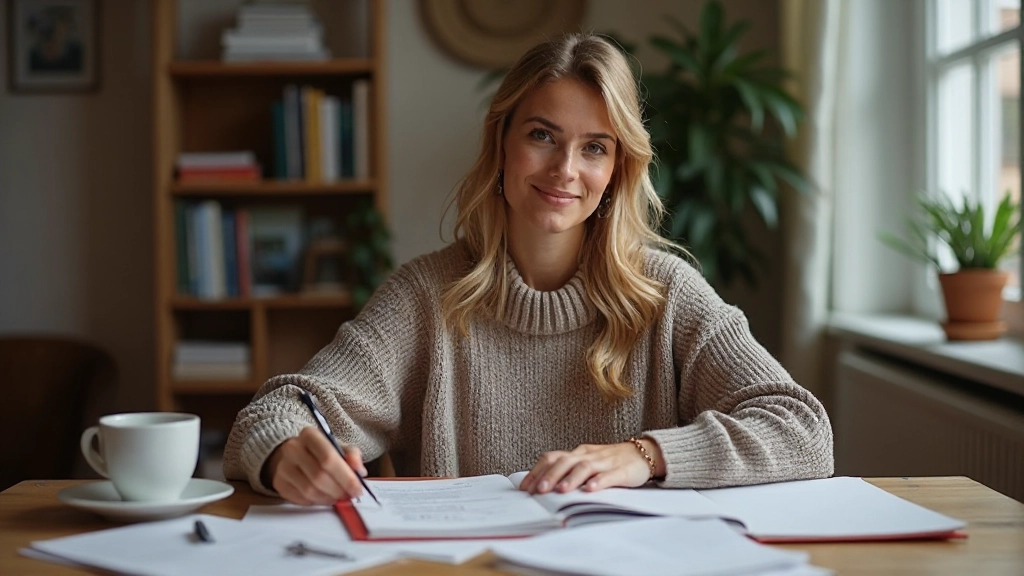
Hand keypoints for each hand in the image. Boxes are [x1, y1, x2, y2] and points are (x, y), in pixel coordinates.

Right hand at [264, 426, 367, 504]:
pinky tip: (325, 498)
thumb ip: (352, 455)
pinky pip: (301, 498)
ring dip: (329, 498)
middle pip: (319, 476)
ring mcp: (283, 467)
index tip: (357, 489)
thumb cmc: (321, 451)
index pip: (328, 458)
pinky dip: (317, 502)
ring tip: (339, 497)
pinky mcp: (279, 483)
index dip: (345, 477)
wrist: (294, 455)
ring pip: (309, 490)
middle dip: (338, 490)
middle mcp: (292, 449)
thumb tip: (359, 471)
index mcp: (309, 435)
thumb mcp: (338, 447)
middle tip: (350, 496)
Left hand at [518, 439, 662, 493]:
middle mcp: (588, 455)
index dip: (537, 471)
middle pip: (565, 461)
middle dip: (550, 475)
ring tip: (561, 490)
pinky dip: (599, 482)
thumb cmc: (610, 462)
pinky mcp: (622, 471)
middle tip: (539, 490)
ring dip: (571, 478)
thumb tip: (541, 487)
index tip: (524, 487)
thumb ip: (568, 472)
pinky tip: (591, 489)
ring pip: (585, 466)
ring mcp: (605, 462)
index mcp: (578, 453)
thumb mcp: (587, 464)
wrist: (643, 453)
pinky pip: (609, 475)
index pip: (553, 457)